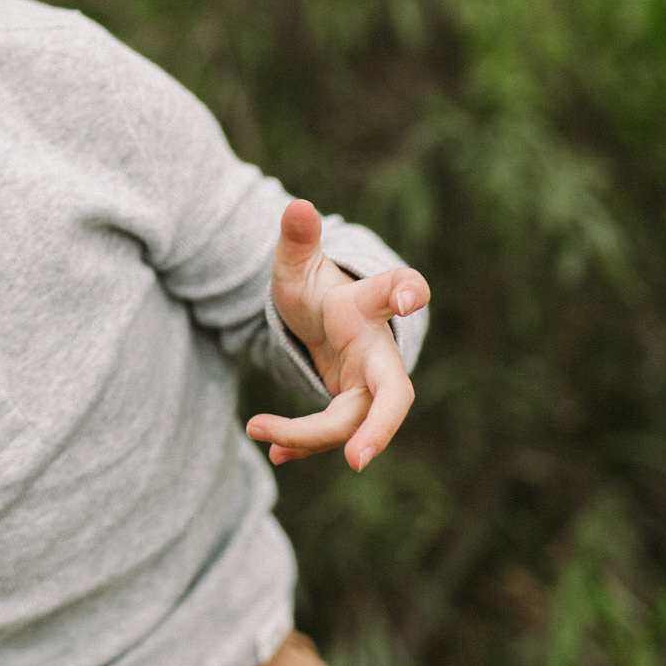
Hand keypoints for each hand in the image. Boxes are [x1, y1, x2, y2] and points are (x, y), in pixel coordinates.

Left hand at [247, 199, 429, 471]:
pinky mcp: (348, 405)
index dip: (407, 291)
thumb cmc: (314, 284)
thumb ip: (298, 239)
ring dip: (308, 435)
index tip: (408, 296)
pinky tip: (274, 452)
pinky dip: (301, 443)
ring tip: (257, 429)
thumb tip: (297, 206)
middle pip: (394, 393)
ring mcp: (365, 382)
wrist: (319, 312)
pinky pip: (330, 432)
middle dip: (380, 427)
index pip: (399, 289)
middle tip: (358, 459)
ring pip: (350, 421)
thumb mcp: (296, 263)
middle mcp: (376, 349)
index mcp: (367, 304)